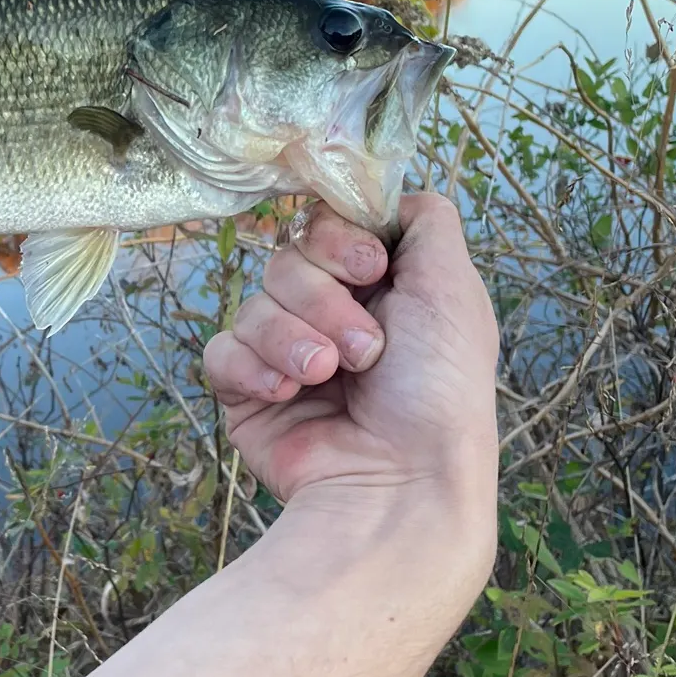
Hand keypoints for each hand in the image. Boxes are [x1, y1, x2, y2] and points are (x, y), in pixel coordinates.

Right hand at [204, 193, 498, 532]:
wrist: (398, 483)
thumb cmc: (438, 391)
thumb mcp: (454, 290)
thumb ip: (428, 222)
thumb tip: (391, 194)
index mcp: (378, 290)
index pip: (326, 226)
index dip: (339, 240)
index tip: (368, 268)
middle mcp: (331, 316)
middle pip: (288, 258)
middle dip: (323, 300)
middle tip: (364, 348)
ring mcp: (285, 354)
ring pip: (253, 302)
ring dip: (293, 338)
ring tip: (327, 378)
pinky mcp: (246, 391)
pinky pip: (221, 349)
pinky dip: (254, 369)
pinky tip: (286, 394)